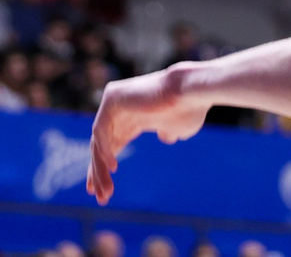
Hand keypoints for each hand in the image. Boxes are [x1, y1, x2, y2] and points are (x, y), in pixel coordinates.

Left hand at [87, 68, 208, 201]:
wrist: (191, 92)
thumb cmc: (190, 109)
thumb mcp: (179, 128)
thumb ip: (168, 131)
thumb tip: (166, 137)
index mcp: (135, 118)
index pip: (112, 144)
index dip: (104, 168)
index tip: (102, 191)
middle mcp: (122, 110)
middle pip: (101, 146)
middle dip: (99, 173)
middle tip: (100, 198)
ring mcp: (115, 102)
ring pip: (98, 141)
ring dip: (99, 168)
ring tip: (106, 192)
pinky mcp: (112, 98)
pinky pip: (101, 130)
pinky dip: (104, 149)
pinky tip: (112, 167)